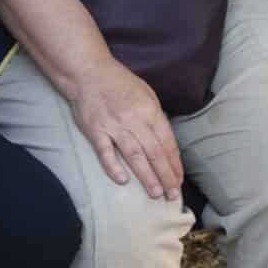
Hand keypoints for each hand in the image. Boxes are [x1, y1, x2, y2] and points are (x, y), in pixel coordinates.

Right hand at [67, 61, 182, 199]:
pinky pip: (105, 152)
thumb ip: (155, 117)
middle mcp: (134, 119)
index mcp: (150, 110)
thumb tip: (165, 143)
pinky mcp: (95, 130)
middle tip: (172, 194)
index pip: (166, 142)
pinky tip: (122, 181)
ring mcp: (114, 125)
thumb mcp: (146, 94)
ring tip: (156, 193)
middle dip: (165, 175)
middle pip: (154, 152)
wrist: (89, 72)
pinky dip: (113, 167)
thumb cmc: (119, 83)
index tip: (178, 179)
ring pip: (134, 155)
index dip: (174, 163)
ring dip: (146, 176)